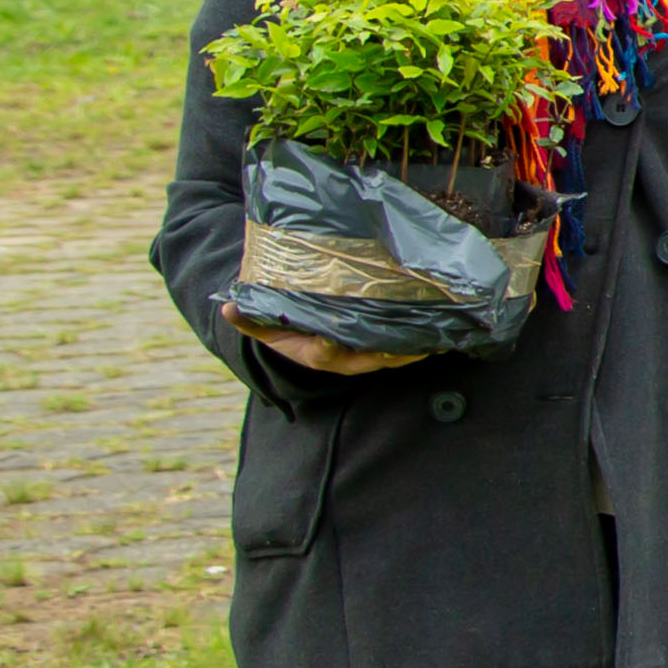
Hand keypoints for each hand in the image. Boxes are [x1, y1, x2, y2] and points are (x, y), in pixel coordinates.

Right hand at [240, 319, 421, 377]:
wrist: (301, 336)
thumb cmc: (282, 327)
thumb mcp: (260, 323)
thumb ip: (247, 317)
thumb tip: (227, 308)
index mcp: (314, 352)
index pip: (322, 353)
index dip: (328, 349)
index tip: (332, 343)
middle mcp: (342, 358)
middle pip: (367, 359)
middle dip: (389, 354)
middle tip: (412, 346)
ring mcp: (362, 355)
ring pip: (389, 356)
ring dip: (412, 350)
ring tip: (435, 340)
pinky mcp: (379, 347)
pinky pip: (401, 347)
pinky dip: (418, 341)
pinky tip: (440, 331)